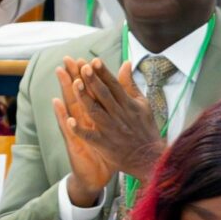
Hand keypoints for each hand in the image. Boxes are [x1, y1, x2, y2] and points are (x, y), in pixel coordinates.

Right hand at [52, 60, 116, 207]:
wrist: (93, 177)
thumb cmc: (104, 153)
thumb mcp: (109, 131)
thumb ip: (114, 112)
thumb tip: (120, 98)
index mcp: (93, 116)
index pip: (89, 93)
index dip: (86, 76)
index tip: (83, 58)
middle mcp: (82, 121)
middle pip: (77, 95)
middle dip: (73, 76)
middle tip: (67, 59)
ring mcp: (77, 130)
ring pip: (70, 106)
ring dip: (66, 89)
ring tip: (62, 73)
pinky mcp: (74, 142)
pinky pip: (68, 127)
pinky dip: (63, 116)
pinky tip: (57, 103)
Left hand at [62, 60, 165, 179]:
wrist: (151, 159)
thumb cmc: (145, 129)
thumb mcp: (142, 104)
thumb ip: (130, 84)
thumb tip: (126, 63)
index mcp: (128, 105)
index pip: (114, 85)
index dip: (104, 73)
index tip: (94, 60)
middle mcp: (119, 115)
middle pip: (104, 95)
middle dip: (93, 80)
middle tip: (82, 66)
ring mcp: (111, 130)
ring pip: (95, 111)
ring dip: (84, 98)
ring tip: (74, 84)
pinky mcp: (104, 144)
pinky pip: (90, 136)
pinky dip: (80, 129)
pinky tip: (69, 120)